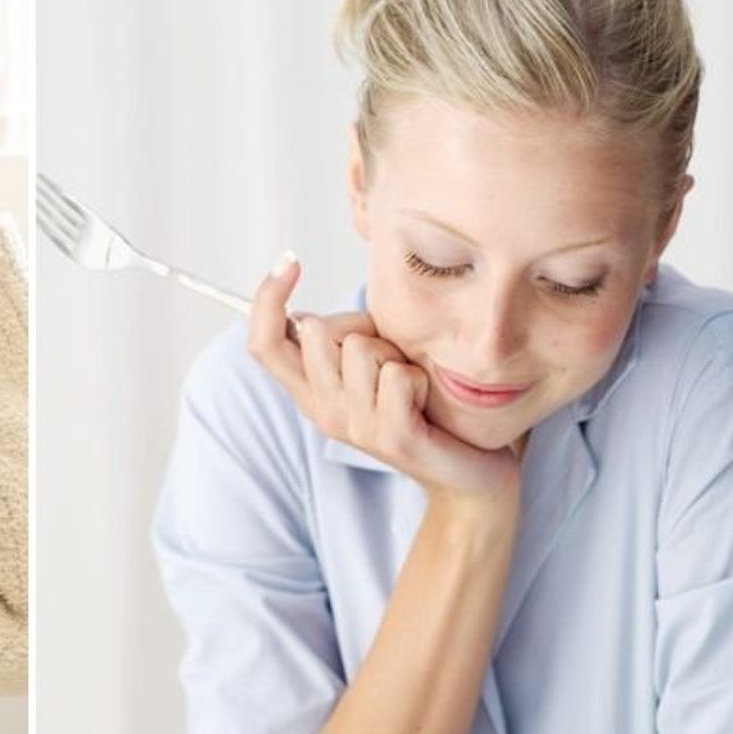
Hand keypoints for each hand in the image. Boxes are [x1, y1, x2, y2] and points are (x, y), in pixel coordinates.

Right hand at [248, 255, 522, 508]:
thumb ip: (342, 338)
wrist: (468, 472)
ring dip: (394, 353)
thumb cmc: (424, 404)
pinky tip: (426, 400)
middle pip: (317, 332)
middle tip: (390, 356)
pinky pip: (396, 376)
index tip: (289, 260)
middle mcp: (323, 410)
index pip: (264, 342)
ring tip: (412, 381)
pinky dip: (418, 377)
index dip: (267, 298)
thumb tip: (306, 314)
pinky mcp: (391, 438)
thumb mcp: (375, 359)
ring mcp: (355, 427)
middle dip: (359, 326)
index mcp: (312, 391)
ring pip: (360, 349)